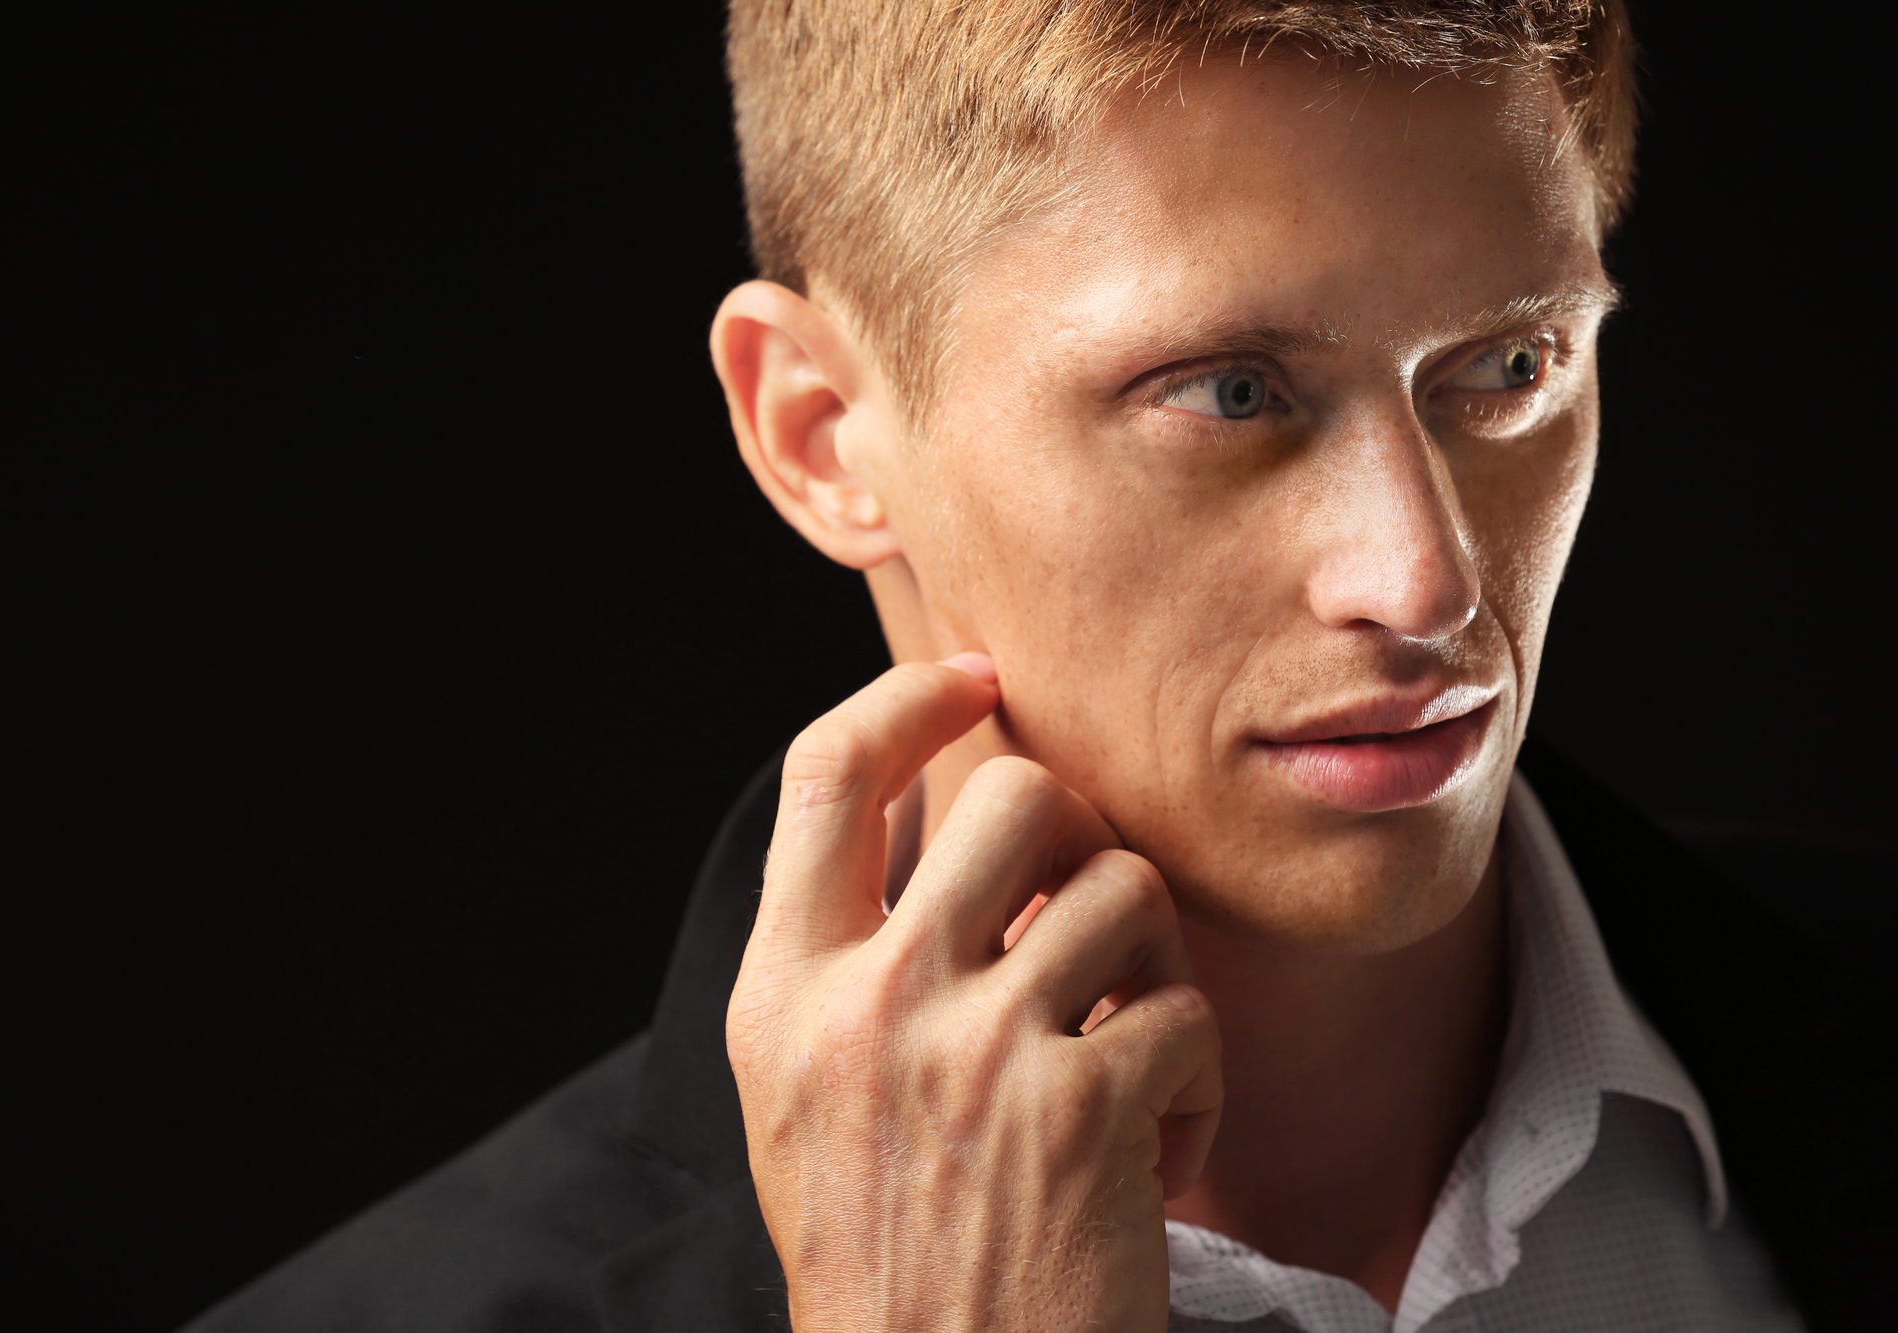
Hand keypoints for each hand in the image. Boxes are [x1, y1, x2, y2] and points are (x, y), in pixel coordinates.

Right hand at [727, 658, 1222, 1331]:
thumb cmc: (890, 1257)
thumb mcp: (809, 1100)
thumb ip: (850, 962)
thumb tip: (935, 820)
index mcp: (784, 995)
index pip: (826, 774)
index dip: (907, 700)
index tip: (974, 682)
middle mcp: (866, 1004)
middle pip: (1011, 795)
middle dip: (1079, 841)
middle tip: (1090, 922)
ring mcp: (973, 1050)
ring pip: (1123, 889)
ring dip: (1152, 969)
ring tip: (1130, 1062)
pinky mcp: (1080, 1110)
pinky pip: (1185, 1012)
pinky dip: (1196, 1079)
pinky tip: (1160, 1149)